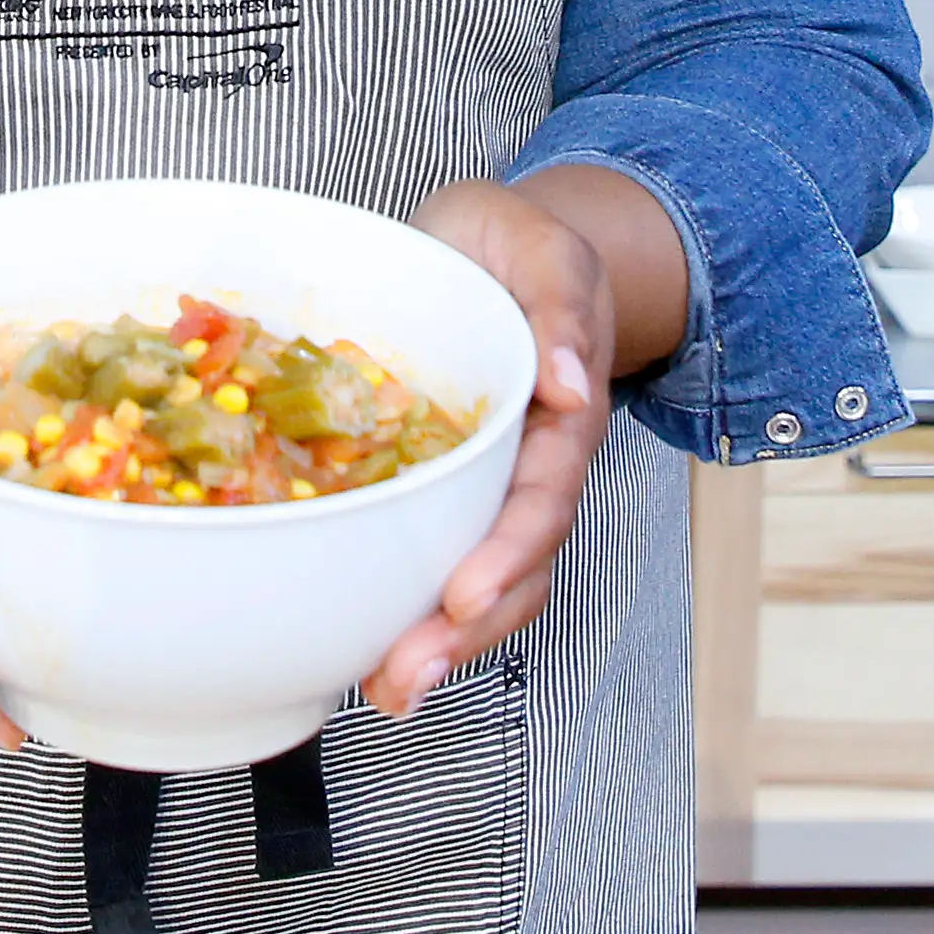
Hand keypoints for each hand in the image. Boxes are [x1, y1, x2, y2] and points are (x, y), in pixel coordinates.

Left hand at [361, 175, 622, 719]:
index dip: (509, 549)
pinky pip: (434, 556)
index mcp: (562, 413)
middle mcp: (533, 463)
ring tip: (387, 689)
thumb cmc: (516, 244)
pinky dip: (405, 610)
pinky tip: (361, 652)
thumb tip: (571, 384)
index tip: (464, 594)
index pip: (545, 493)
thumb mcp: (542, 245)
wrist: (496, 244)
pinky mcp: (442, 488)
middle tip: (406, 675)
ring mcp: (491, 484)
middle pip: (518, 564)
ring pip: (484, 582)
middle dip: (467, 628)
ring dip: (440, 643)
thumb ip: (562, 305)